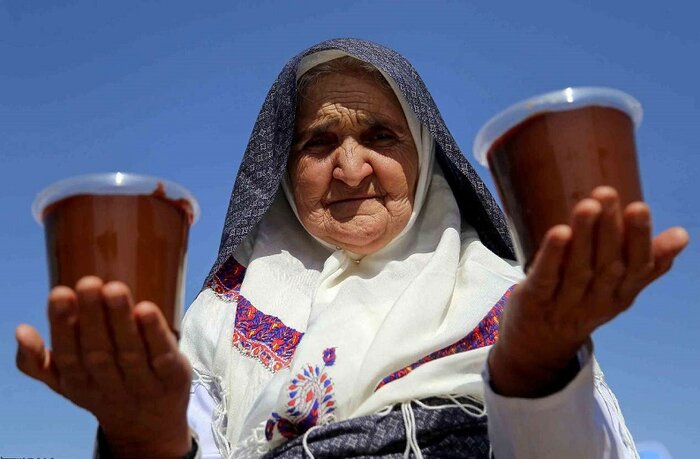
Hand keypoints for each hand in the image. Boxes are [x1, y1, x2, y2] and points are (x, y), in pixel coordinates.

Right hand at [15, 277, 191, 457]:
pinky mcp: (173, 378)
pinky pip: (163, 356)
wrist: (149, 424)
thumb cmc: (103, 386)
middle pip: (99, 352)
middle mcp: (110, 386)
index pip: (68, 356)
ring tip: (114, 289)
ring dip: (121, 320)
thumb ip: (38, 361)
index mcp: (79, 384)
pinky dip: (155, 334)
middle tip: (88, 282)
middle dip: (92, 318)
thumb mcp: (66, 381)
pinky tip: (147, 310)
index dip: (63, 327)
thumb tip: (20, 331)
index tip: (60, 293)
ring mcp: (143, 384)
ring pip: (130, 351)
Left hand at [489, 187, 688, 397]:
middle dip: (610, 230)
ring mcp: (564, 304)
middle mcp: (596, 301)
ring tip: (587, 205)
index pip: (636, 268)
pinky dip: (552, 255)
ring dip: (584, 236)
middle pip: (607, 266)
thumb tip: (682, 236)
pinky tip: (558, 232)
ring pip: (578, 270)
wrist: (537, 347)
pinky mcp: (534, 301)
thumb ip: (648, 264)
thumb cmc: (581, 303)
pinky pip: (545, 277)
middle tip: (607, 194)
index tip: (639, 207)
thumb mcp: (618, 290)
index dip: (639, 239)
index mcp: (620, 295)